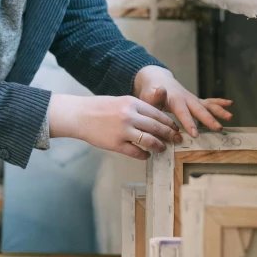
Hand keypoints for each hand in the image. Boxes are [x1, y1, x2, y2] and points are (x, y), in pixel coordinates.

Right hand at [47, 93, 180, 159]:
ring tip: (163, 148)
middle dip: (169, 135)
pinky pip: (135, 152)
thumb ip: (137, 108)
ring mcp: (122, 130)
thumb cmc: (99, 108)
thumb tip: (155, 120)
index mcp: (131, 102)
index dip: (168, 122)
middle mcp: (129, 115)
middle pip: (156, 127)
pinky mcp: (115, 144)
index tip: (175, 128)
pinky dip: (144, 155)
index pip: (157, 113)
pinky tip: (146, 155)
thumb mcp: (120, 101)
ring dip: (159, 146)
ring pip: (149, 140)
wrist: (79, 115)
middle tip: (177, 140)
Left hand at [133, 66, 232, 138]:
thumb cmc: (150, 93)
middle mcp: (186, 98)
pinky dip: (219, 102)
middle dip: (208, 119)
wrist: (156, 80)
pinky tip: (230, 103)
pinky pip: (208, 101)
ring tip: (230, 117)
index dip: (188, 123)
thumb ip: (153, 97)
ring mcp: (192, 99)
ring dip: (218, 110)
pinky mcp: (195, 101)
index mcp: (174, 100)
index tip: (195, 133)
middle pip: (198, 109)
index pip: (182, 113)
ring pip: (206, 105)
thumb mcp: (147, 96)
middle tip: (218, 128)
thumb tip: (160, 90)